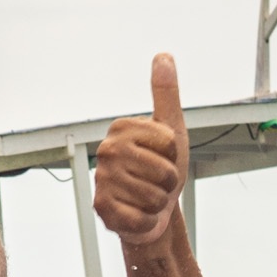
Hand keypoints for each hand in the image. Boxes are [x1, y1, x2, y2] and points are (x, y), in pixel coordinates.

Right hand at [93, 53, 189, 242]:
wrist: (152, 209)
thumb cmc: (161, 168)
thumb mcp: (170, 128)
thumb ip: (166, 93)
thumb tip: (163, 56)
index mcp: (121, 129)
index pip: (169, 143)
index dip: (174, 155)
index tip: (163, 156)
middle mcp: (106, 151)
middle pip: (163, 172)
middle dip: (168, 182)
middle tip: (156, 180)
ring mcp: (102, 180)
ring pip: (153, 196)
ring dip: (158, 202)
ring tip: (148, 195)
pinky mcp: (101, 208)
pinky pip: (141, 217)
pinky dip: (147, 220)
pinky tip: (137, 212)